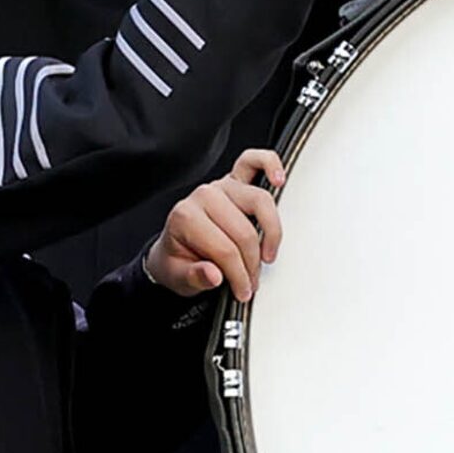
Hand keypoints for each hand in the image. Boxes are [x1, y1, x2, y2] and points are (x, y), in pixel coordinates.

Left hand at [147, 150, 286, 302]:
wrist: (174, 250)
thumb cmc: (178, 260)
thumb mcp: (177, 278)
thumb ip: (194, 277)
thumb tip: (214, 275)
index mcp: (185, 217)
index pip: (224, 249)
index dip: (238, 275)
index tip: (243, 291)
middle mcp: (203, 197)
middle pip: (244, 231)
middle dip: (252, 262)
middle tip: (251, 282)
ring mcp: (221, 186)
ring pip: (259, 201)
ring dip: (270, 231)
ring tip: (268, 253)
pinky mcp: (235, 180)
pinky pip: (253, 161)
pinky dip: (269, 165)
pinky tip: (279, 179)